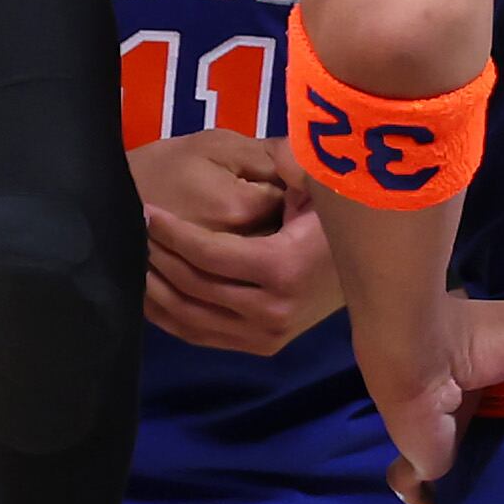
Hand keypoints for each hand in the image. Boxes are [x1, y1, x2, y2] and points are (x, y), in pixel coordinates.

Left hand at [133, 132, 340, 354]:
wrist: (370, 271)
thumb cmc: (337, 221)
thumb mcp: (321, 187)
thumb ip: (296, 166)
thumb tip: (276, 155)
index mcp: (284, 268)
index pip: (211, 254)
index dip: (173, 233)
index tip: (146, 210)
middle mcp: (274, 310)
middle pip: (195, 286)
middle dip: (159, 256)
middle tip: (133, 229)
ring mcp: (267, 335)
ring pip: (191, 317)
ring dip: (155, 288)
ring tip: (134, 257)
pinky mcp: (261, 347)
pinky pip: (200, 335)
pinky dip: (168, 315)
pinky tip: (150, 289)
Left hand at [359, 279, 503, 503]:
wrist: (422, 360)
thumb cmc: (484, 336)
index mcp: (493, 378)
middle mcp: (467, 408)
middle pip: (490, 441)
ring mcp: (444, 439)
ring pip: (461, 473)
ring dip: (475, 489)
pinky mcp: (428, 468)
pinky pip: (428, 494)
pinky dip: (435, 503)